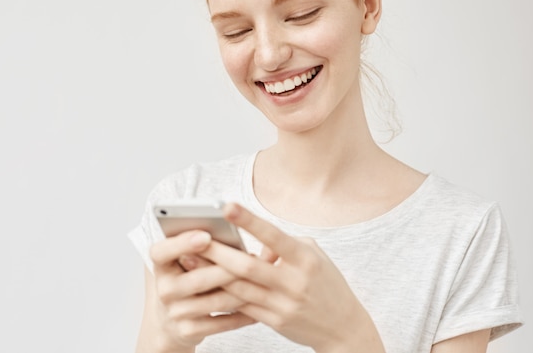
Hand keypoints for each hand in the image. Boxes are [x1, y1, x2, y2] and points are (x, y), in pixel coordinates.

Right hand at [149, 230, 255, 349]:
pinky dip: (243, 314)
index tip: (206, 236)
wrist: (172, 320)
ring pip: (215, 302)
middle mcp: (164, 289)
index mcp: (161, 264)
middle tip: (251, 260)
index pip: (161, 251)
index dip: (182, 243)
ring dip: (242, 291)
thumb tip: (241, 231)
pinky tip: (260, 305)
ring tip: (262, 281)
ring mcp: (175, 313)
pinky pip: (222, 323)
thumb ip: (209, 245)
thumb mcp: (189, 259)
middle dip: (227, 270)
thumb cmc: (190, 277)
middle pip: (197, 279)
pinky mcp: (188, 331)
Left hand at [200, 203, 385, 352]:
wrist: (343, 327)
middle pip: (247, 266)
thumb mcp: (314, 256)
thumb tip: (254, 238)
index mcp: (305, 259)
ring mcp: (283, 304)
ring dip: (211, 274)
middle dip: (217, 251)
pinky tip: (204, 285)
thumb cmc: (327, 283)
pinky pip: (242, 307)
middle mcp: (294, 282)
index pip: (273, 236)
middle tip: (193, 237)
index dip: (249, 220)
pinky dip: (222, 294)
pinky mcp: (275, 322)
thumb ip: (285, 245)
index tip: (226, 205)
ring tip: (189, 259)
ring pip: (239, 288)